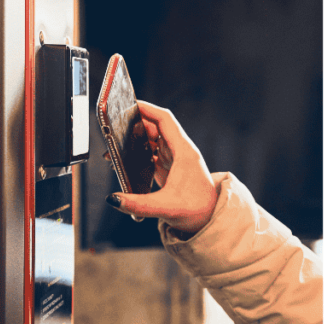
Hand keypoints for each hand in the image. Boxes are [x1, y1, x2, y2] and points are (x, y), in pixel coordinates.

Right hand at [104, 101, 218, 236]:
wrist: (210, 218)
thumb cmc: (197, 210)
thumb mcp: (165, 208)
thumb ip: (137, 205)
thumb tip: (114, 199)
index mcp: (184, 152)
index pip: (164, 120)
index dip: (147, 109)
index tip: (130, 105)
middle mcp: (180, 151)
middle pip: (155, 127)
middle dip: (135, 124)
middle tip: (115, 128)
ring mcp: (174, 158)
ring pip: (152, 138)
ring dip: (135, 138)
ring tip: (116, 145)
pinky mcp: (169, 167)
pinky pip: (151, 152)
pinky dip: (137, 151)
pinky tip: (125, 159)